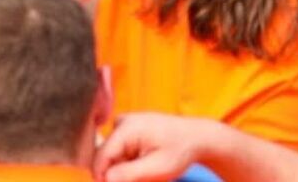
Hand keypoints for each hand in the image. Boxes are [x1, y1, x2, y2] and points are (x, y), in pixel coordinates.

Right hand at [94, 113, 228, 181]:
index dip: (102, 177)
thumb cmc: (180, 151)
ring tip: (145, 175)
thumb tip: (105, 179)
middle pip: (105, 156)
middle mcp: (121, 122)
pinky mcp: (127, 129)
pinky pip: (119, 151)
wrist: (196, 137)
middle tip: (140, 179)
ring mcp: (124, 124)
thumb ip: (129, 174)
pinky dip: (127, 164)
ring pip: (111, 156)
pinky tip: (143, 167)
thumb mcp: (157, 169)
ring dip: (122, 170)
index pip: (101, 156)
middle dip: (116, 175)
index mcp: (126, 128)